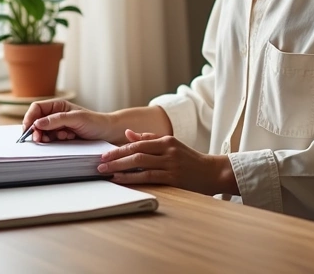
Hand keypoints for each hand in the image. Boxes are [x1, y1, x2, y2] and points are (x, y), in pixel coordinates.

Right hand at [22, 100, 115, 143]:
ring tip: (63, 137)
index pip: (36, 108)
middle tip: (40, 139)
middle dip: (37, 130)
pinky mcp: (62, 138)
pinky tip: (68, 139)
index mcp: (57, 106)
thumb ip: (57, 119)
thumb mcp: (76, 118)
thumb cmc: (95, 122)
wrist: (108, 133)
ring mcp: (58, 127)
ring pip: (43, 133)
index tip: (28, 128)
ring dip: (49, 137)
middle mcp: (55, 115)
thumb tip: (37, 123)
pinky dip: (56, 142)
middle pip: (37, 122)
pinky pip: (51, 140)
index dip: (30, 117)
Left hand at [98, 130, 238, 195]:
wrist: (213, 172)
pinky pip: (149, 178)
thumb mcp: (171, 144)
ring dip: (121, 168)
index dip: (119, 149)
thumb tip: (127, 134)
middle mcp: (168, 150)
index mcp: (166, 140)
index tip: (104, 154)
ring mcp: (171, 164)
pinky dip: (133, 179)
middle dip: (116, 158)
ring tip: (106, 172)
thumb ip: (149, 138)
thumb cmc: (189, 159)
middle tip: (100, 164)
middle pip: (136, 152)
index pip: (138, 143)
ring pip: (141, 165)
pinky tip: (121, 180)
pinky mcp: (174, 178)